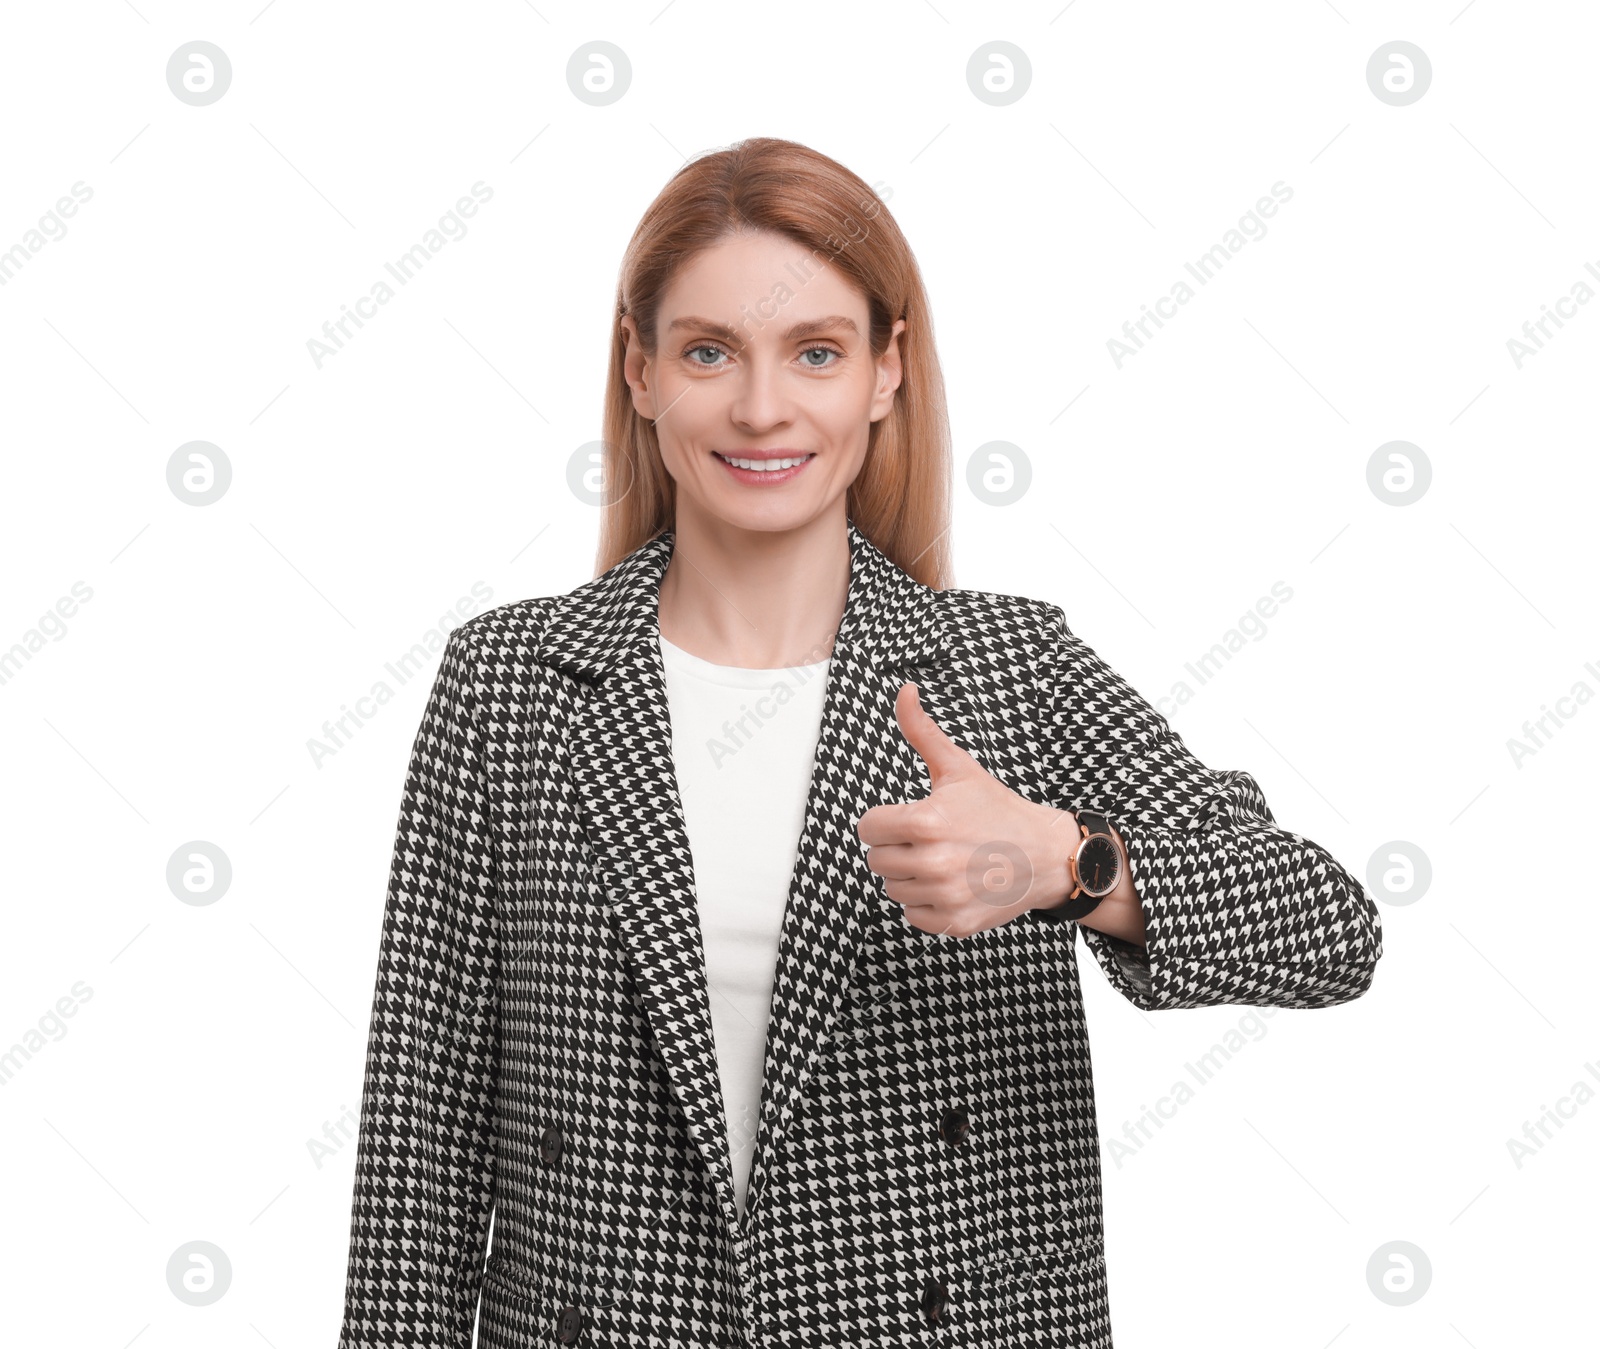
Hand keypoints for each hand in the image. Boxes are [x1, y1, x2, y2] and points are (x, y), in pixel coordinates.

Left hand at [856, 682, 1078, 937]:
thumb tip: (904, 692)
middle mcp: (934, 861)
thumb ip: (921, 731)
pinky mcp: (955, 922)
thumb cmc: (998, 810)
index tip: (911, 819)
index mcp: (927, 821)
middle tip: (932, 840)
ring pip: (893, 888)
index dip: (886, 821)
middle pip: (877, 860)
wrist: (1046, 855)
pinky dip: (926, 903)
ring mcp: (945, 895)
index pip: (868, 828)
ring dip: (911, 876)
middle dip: (898, 847)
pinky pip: (913, 915)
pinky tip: (951, 884)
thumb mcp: (958, 768)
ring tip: (944, 860)